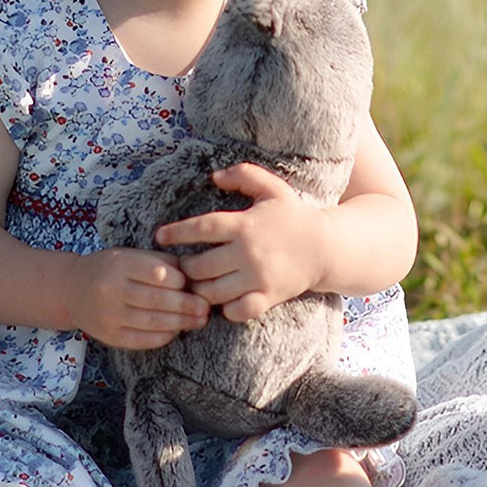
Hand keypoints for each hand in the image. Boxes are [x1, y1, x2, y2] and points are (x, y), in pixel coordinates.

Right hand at [68, 247, 208, 349]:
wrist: (72, 289)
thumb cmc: (112, 269)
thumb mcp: (132, 255)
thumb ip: (163, 262)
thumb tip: (198, 275)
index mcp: (120, 264)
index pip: (158, 274)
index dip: (180, 281)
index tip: (194, 284)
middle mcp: (111, 290)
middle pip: (157, 300)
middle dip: (187, 305)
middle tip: (206, 308)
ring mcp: (108, 315)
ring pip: (152, 322)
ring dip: (180, 323)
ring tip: (199, 321)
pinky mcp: (109, 336)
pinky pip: (142, 340)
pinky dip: (163, 337)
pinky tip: (176, 331)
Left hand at [156, 163, 325, 323]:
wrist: (325, 247)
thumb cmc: (294, 216)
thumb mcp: (272, 188)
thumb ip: (244, 175)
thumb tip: (214, 176)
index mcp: (244, 224)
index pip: (200, 228)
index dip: (176, 232)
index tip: (160, 237)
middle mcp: (248, 252)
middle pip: (199, 266)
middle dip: (184, 268)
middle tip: (180, 267)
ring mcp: (258, 277)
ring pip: (212, 292)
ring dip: (200, 290)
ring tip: (198, 284)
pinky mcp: (268, 297)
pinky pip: (237, 311)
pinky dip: (225, 309)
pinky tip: (223, 301)